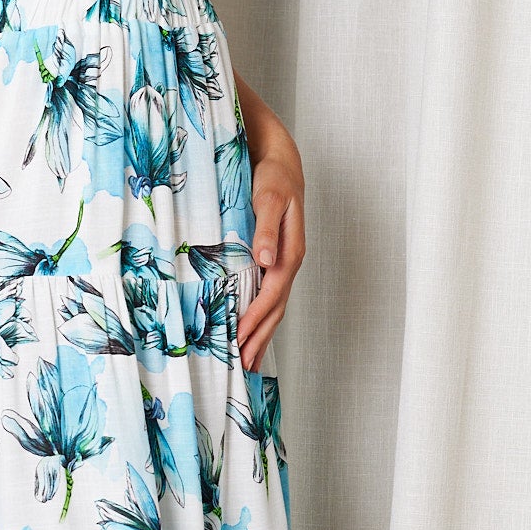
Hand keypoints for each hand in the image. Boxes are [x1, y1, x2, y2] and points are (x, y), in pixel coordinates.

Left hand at [236, 119, 305, 375]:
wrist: (282, 163)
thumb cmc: (274, 179)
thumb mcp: (269, 198)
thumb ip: (267, 227)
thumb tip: (266, 259)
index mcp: (290, 252)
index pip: (272, 294)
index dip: (257, 318)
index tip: (241, 339)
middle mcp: (289, 262)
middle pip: (276, 308)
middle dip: (260, 337)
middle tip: (244, 366)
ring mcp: (283, 263)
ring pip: (274, 305)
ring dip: (262, 332)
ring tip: (248, 359)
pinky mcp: (274, 259)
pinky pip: (269, 294)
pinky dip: (260, 315)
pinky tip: (251, 327)